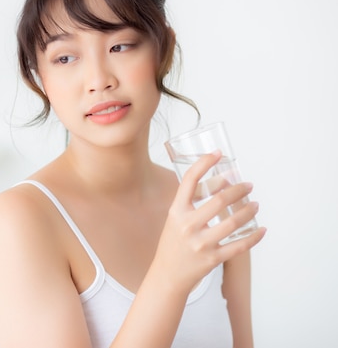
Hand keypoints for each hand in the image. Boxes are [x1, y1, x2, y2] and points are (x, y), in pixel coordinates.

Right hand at [154, 151, 265, 292]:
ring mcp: (200, 243)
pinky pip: (239, 246)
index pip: (189, 181)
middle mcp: (187, 225)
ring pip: (232, 222)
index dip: (204, 164)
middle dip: (238, 190)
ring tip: (255, 204)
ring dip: (248, 210)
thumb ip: (192, 204)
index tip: (218, 154)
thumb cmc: (173, 243)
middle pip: (219, 200)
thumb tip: (221, 184)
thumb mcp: (175, 220)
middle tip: (248, 185)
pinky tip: (262, 230)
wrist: (167, 275)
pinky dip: (254, 237)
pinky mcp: (212, 259)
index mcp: (176, 212)